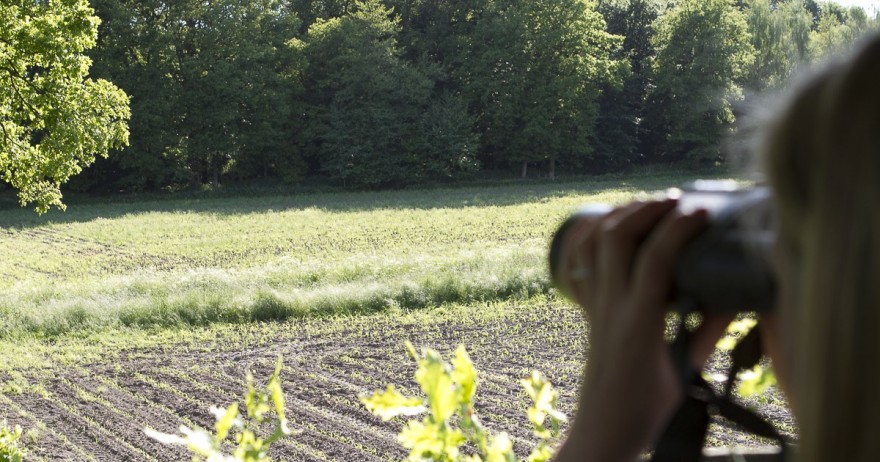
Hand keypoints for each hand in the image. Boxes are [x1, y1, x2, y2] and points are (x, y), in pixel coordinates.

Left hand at [553, 200, 732, 461]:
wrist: (604, 428)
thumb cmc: (648, 408)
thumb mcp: (687, 371)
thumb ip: (709, 331)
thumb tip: (735, 298)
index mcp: (639, 322)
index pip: (655, 259)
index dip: (678, 228)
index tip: (702, 211)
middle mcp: (610, 306)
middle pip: (616, 238)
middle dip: (644, 208)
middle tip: (675, 200)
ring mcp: (594, 305)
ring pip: (593, 244)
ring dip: (618, 215)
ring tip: (648, 206)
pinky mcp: (587, 309)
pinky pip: (577, 262)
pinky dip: (588, 236)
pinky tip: (606, 225)